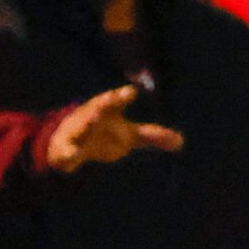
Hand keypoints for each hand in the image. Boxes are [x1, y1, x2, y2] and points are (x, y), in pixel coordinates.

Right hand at [44, 85, 183, 173]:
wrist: (70, 142)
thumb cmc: (104, 133)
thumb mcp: (130, 136)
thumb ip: (153, 136)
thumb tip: (181, 142)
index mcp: (108, 110)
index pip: (116, 101)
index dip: (122, 96)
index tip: (131, 92)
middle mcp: (92, 116)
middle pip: (98, 107)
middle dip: (104, 102)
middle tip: (111, 99)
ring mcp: (78, 131)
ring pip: (81, 125)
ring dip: (86, 121)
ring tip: (94, 117)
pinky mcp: (67, 147)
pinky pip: (67, 150)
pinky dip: (69, 152)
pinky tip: (73, 156)